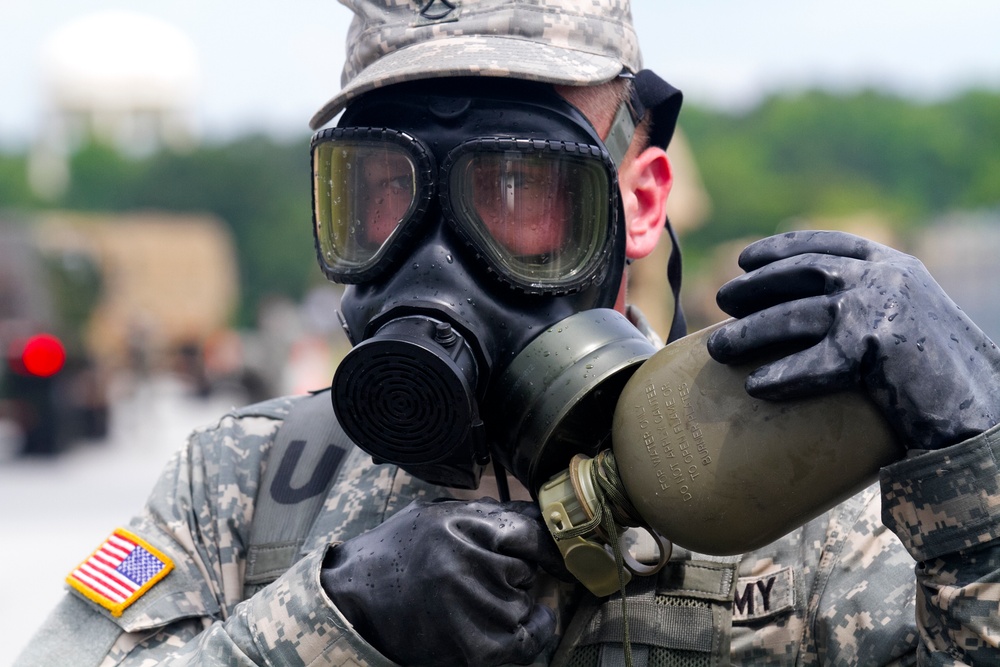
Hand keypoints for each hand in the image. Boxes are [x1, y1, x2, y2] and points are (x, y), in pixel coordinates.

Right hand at [321, 497, 560, 666]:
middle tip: (485, 578)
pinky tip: (531, 624)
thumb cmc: (397, 554)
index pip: (530, 531)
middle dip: (517, 575)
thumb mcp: (437, 517)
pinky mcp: (474, 647)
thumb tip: (542, 519)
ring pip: (525, 603)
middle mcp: (466, 563)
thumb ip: (486, 515)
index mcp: (459, 524)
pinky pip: (527, 640)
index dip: (551, 545)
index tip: (564, 553)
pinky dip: (534, 633)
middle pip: (527, 570)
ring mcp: (471, 606)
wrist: (353, 603)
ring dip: (514, 604)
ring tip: (475, 601)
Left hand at [706, 230, 999, 449]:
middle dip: (755, 286)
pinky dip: (781, 375)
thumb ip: (871, 301)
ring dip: (749, 332)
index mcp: (896, 264)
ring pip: (795, 315)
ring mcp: (880, 307)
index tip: (746, 259)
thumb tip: (812, 307)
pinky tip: (756, 386)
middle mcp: (886, 277)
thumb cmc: (944, 374)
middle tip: (721, 300)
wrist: (986, 410)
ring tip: (717, 348)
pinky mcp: (876, 347)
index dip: (781, 248)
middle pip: (801, 273)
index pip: (828, 242)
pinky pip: (812, 363)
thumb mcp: (910, 318)